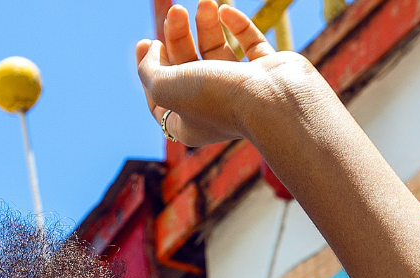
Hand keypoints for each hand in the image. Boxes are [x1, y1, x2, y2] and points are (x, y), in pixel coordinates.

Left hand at [134, 2, 287, 147]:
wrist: (274, 100)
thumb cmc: (217, 98)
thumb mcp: (166, 88)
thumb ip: (149, 71)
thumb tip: (151, 50)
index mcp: (188, 123)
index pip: (160, 96)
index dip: (149, 69)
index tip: (146, 42)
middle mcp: (213, 108)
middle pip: (186, 67)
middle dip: (178, 37)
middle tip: (175, 11)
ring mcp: (242, 90)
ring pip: (217, 51)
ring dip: (206, 26)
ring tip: (203, 3)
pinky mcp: (266, 71)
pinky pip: (250, 44)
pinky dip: (238, 26)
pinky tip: (225, 11)